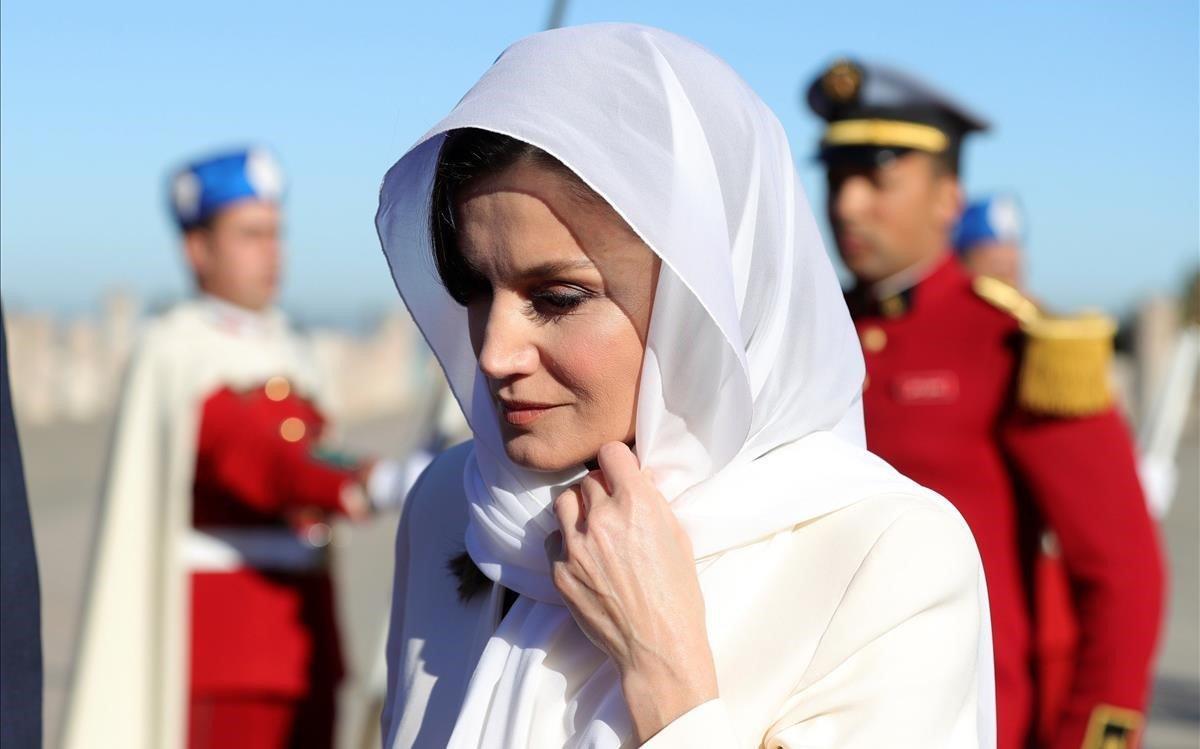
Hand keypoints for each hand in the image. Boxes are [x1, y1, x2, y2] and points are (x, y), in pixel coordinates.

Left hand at [547, 442, 717, 741]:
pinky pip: (554, 540)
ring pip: (564, 502)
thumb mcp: (678, 538)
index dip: (616, 460)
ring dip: (577, 509)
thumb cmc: (677, 595)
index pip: (610, 453)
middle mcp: (602, 518)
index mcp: (637, 504)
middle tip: (611, 507)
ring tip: (592, 526)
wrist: (657, 646)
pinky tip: (584, 557)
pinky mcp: (559, 571)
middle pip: (587, 479)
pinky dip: (566, 542)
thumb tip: (638, 480)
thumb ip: (653, 504)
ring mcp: (576, 546)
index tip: (619, 471)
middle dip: (600, 489)